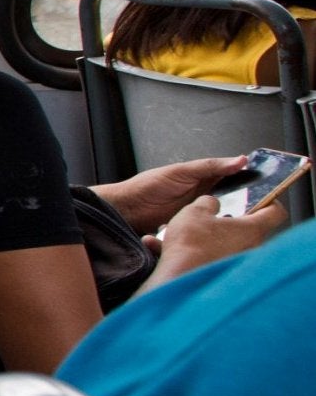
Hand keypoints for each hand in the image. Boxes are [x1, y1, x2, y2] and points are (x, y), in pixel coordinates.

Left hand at [99, 156, 245, 234]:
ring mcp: (198, 214)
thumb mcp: (182, 171)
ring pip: (223, 218)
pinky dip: (214, 232)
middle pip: (233, 201)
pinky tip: (222, 235)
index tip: (270, 188)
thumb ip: (210, 166)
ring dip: (229, 221)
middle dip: (245, 205)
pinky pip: (208, 231)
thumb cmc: (148, 185)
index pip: (235, 179)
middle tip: (258, 209)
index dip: (250, 183)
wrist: (126, 208)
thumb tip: (241, 160)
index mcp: (205, 179)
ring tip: (242, 224)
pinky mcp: (191, 229)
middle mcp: (204, 197)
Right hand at [149, 195, 287, 284]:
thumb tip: (212, 204)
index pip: (276, 212)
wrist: (179, 278)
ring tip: (192, 235)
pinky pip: (220, 259)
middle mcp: (253, 248)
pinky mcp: (226, 275)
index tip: (258, 199)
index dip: (269, 202)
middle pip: (252, 229)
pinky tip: (185, 250)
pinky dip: (207, 253)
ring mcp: (240, 264)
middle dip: (234, 222)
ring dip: (217, 238)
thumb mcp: (195, 211)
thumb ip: (208, 202)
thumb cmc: (191, 244)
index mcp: (252, 229)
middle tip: (215, 218)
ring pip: (233, 245)